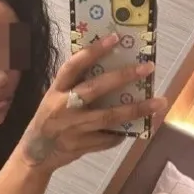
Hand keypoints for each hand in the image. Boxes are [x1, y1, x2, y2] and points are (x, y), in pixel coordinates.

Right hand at [16, 34, 167, 171]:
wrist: (34, 154)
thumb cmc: (49, 120)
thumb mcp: (54, 99)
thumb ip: (74, 86)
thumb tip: (109, 68)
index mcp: (55, 92)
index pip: (73, 67)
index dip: (92, 51)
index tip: (115, 38)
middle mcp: (63, 108)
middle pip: (95, 90)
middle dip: (122, 77)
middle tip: (147, 67)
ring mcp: (72, 129)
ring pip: (108, 117)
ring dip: (135, 110)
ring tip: (158, 102)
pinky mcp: (80, 146)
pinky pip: (107, 138)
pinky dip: (122, 133)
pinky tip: (136, 127)